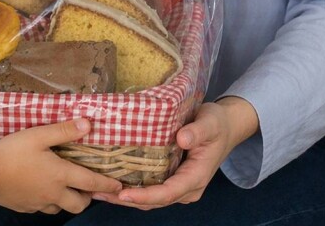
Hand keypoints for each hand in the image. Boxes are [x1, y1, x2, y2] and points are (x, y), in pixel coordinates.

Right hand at [0, 119, 122, 214]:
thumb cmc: (13, 152)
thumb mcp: (38, 135)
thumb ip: (63, 130)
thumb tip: (88, 124)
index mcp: (60, 174)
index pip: (91, 182)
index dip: (107, 184)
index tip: (118, 186)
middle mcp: (54, 193)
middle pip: (80, 203)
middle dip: (87, 197)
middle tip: (87, 186)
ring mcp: (40, 203)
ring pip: (62, 208)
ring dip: (67, 200)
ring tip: (63, 187)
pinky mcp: (26, 207)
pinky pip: (44, 208)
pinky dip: (48, 201)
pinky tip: (40, 189)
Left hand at [91, 97, 257, 209]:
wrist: (226, 126)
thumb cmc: (217, 124)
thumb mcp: (210, 124)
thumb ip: (197, 132)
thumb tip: (181, 139)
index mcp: (196, 178)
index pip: (167, 193)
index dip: (144, 196)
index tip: (123, 194)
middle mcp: (187, 188)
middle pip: (154, 201)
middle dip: (127, 200)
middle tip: (98, 192)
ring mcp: (179, 185)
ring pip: (151, 199)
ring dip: (126, 198)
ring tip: (98, 190)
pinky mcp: (172, 178)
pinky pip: (151, 188)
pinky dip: (133, 189)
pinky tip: (113, 180)